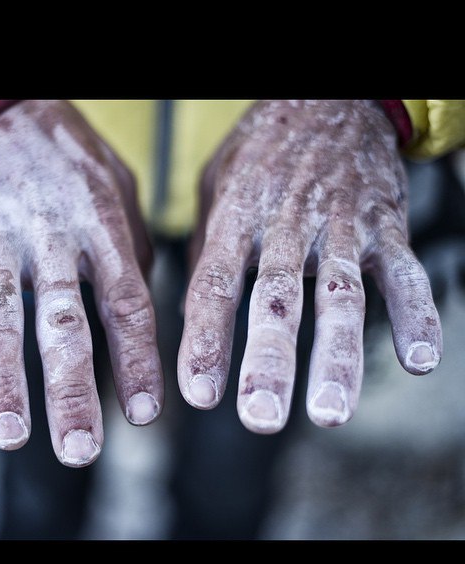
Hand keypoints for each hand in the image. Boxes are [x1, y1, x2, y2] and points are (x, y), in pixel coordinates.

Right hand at [0, 100, 162, 465]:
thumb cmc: (71, 163)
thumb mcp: (120, 193)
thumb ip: (130, 255)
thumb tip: (138, 324)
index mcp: (102, 228)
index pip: (126, 304)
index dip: (137, 360)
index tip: (146, 415)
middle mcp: (51, 239)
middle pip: (63, 323)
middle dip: (71, 391)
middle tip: (80, 450)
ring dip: (0, 381)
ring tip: (9, 436)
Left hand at [178, 100, 441, 431]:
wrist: (327, 100)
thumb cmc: (261, 154)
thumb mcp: (216, 189)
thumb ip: (208, 252)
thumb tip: (187, 316)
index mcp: (236, 219)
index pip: (216, 286)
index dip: (207, 341)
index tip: (201, 395)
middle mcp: (285, 226)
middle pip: (276, 299)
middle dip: (269, 361)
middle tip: (261, 417)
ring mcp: (340, 226)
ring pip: (340, 294)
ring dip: (337, 356)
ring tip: (331, 413)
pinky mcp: (384, 225)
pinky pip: (404, 272)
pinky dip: (416, 314)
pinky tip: (421, 360)